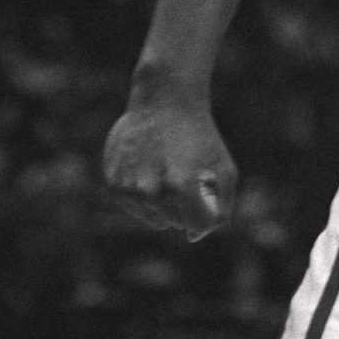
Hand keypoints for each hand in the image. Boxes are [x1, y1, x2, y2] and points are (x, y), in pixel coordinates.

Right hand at [102, 97, 236, 240]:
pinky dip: (145, 197)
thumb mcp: (225, 169)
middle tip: (187, 180)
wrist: (164, 103)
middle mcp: (151, 190)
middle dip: (185, 208)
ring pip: (154, 218)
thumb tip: (195, 235)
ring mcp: (129, 188)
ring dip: (165, 205)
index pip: (196, 226)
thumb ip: (221, 207)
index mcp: (182, 186)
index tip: (205, 206)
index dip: (204, 218)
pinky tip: (151, 171)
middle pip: (175, 222)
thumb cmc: (200, 137)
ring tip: (170, 174)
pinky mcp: (113, 183)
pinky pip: (134, 207)